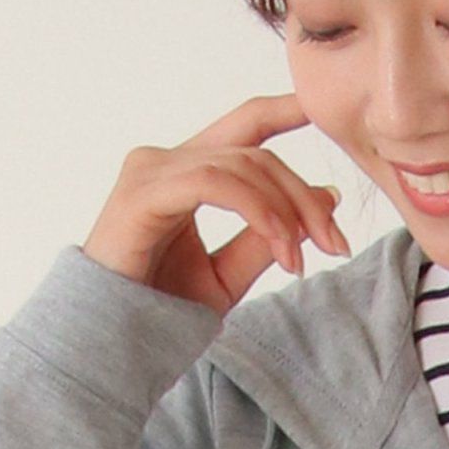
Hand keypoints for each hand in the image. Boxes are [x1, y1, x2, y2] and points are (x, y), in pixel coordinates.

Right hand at [80, 91, 350, 313]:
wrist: (111, 338)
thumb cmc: (163, 309)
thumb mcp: (230, 273)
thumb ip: (269, 235)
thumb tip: (325, 196)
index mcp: (187, 171)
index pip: (244, 127)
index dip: (284, 110)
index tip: (322, 112)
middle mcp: (167, 160)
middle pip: (256, 152)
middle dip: (304, 197)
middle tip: (336, 243)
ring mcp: (152, 170)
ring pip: (242, 166)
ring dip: (284, 213)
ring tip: (298, 262)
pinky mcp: (143, 192)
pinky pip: (214, 183)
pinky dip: (257, 211)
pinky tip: (280, 245)